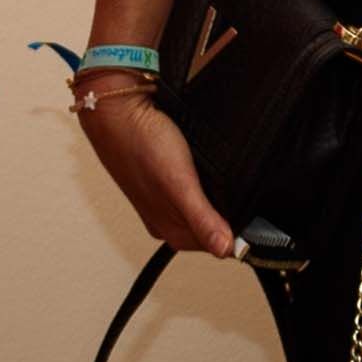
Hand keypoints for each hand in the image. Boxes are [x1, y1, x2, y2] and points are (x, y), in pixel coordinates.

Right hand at [79, 88, 231, 257]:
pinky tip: (197, 165)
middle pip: (213, 226)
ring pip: (204, 206)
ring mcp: (164, 202)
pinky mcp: (163, 183)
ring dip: (214, 192)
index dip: (237, 227)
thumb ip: (203, 219)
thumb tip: (227, 249)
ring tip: (207, 170)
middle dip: (225, 208)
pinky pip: (193, 189)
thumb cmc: (142, 144)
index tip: (244, 204)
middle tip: (220, 179)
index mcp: (172, 232)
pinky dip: (201, 179)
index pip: (220, 245)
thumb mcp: (180, 184)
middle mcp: (167, 221)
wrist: (117, 111)